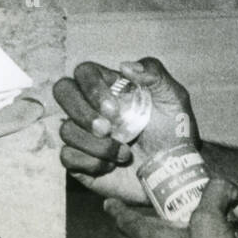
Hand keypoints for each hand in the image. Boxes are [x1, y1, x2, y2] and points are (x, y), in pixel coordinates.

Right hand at [52, 56, 196, 203]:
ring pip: (66, 129)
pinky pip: (67, 156)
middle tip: (107, 129)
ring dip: (97, 145)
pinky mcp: (80, 160)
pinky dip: (91, 162)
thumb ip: (155, 73)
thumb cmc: (174, 131)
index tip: (113, 109)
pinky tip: (112, 166)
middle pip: (62, 91)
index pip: (84, 72)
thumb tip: (125, 66)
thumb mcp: (173, 98)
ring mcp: (83, 134)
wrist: (175, 171)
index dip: (92, 87)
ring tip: (124, 154)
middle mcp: (92, 107)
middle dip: (82, 112)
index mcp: (111, 87)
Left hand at [104, 179, 237, 237]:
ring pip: (207, 237)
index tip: (108, 202)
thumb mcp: (210, 219)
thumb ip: (216, 192)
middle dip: (217, 212)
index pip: (126, 219)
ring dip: (235, 232)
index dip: (118, 208)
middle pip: (183, 220)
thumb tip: (224, 186)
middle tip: (236, 208)